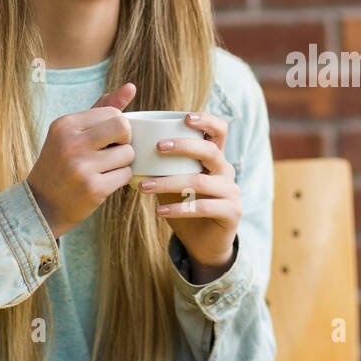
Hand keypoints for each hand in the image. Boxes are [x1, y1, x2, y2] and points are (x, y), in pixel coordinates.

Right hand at [26, 83, 136, 239]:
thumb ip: (102, 108)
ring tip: (105, 169)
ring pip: (128, 154)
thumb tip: (131, 86)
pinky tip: (104, 182)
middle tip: (114, 150)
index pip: (113, 113)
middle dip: (126, 140)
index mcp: (65, 124)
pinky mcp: (92, 189)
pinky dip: (121, 179)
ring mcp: (81, 167)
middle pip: (124, 128)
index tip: (107, 138)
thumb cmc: (62, 162)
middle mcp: (70, 143)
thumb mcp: (74, 132)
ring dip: (123, 162)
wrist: (42, 204)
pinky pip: (126, 175)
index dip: (118, 126)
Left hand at [136, 112, 239, 274]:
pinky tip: (159, 211)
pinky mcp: (231, 212)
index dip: (206, 120)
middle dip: (184, 146)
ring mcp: (231, 191)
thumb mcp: (173, 181)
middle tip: (158, 147)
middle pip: (210, 150)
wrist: (204, 243)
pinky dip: (179, 208)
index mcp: (214, 158)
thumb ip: (162, 165)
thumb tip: (129, 149)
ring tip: (144, 186)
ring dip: (169, 182)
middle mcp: (226, 171)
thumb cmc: (185, 205)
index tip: (185, 117)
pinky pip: (204, 207)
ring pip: (201, 180)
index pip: (219, 130)